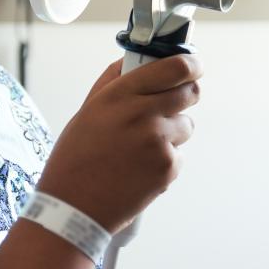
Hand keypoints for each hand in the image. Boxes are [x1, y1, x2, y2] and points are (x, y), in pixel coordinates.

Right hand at [37, 54, 202, 231]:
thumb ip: (112, 83)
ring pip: (186, 125)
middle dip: (185, 94)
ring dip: (172, 132)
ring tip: (140, 148)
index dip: (191, 64)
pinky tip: (139, 170)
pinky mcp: (167, 167)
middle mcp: (141, 114)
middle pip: (189, 92)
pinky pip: (178, 155)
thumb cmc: (74, 159)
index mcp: (118, 95)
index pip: (174, 67)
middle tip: (173, 103)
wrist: (74, 207)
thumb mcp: (86, 112)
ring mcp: (157, 141)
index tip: (194, 65)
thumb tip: (133, 61)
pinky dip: (164, 161)